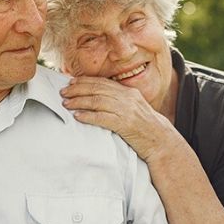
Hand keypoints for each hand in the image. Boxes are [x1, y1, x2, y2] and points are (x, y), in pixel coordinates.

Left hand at [60, 77, 176, 163]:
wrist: (161, 141)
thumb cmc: (146, 128)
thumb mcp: (135, 108)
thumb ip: (120, 101)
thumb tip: (99, 99)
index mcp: (129, 92)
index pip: (103, 82)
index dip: (85, 81)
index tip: (71, 82)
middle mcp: (127, 98)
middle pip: (97, 89)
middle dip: (77, 89)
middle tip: (63, 92)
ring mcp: (126, 111)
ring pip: (97, 101)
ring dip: (79, 102)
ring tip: (66, 104)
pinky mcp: (124, 124)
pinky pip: (102, 118)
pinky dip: (88, 116)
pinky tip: (77, 117)